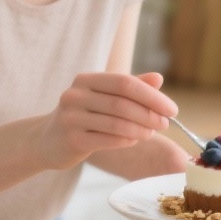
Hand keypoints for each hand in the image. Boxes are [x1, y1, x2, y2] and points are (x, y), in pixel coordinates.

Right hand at [39, 71, 177, 168]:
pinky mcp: (72, 139)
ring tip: (152, 133)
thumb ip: (130, 87)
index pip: (125, 83)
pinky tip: (135, 140)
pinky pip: (107, 140)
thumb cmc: (83, 117)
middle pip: (122, 103)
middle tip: (166, 124)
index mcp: (86, 80)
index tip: (172, 109)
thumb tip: (158, 78)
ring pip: (116, 123)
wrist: (48, 140)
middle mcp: (76, 95)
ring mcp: (71, 117)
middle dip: (149, 114)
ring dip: (140, 129)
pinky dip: (126, 141)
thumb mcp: (104, 97)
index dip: (152, 96)